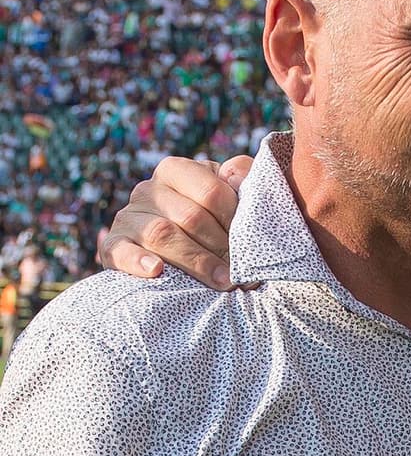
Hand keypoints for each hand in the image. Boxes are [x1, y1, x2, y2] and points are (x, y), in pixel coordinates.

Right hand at [98, 155, 251, 289]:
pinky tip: (157, 271)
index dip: (236, 221)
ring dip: (197, 262)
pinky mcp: (113, 246)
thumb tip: (234, 176)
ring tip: (223, 284)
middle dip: (221, 248)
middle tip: (244, 275)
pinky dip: (138, 261)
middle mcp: (148, 190)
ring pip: (162, 234)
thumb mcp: (229, 196)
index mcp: (177, 171)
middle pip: (191, 217)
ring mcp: (128, 217)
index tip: (254, 246)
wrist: (177, 261)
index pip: (211, 192)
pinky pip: (121, 251)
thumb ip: (242, 177)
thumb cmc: (212, 225)